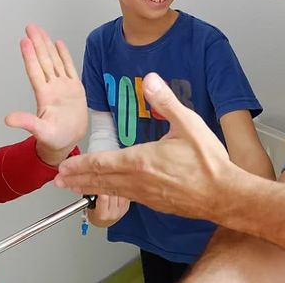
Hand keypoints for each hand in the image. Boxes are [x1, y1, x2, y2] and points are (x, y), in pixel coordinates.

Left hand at [5, 24, 87, 166]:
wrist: (68, 141)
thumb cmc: (55, 139)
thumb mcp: (41, 132)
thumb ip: (27, 123)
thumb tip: (8, 119)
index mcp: (44, 96)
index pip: (36, 72)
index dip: (30, 56)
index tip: (25, 41)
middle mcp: (52, 88)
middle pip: (44, 61)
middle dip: (37, 43)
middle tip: (31, 27)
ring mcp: (63, 86)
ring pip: (55, 61)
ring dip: (48, 46)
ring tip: (41, 31)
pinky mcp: (74, 88)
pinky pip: (70, 68)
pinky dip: (65, 55)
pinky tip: (59, 44)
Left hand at [55, 73, 237, 220]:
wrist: (225, 195)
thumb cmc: (209, 163)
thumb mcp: (188, 124)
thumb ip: (166, 101)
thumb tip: (150, 79)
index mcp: (142, 160)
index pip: (102, 162)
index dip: (81, 164)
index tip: (65, 166)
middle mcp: (139, 181)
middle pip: (101, 180)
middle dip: (78, 179)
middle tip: (59, 180)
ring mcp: (147, 195)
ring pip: (112, 192)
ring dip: (91, 189)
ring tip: (76, 189)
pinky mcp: (157, 204)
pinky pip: (127, 199)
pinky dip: (111, 196)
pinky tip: (111, 194)